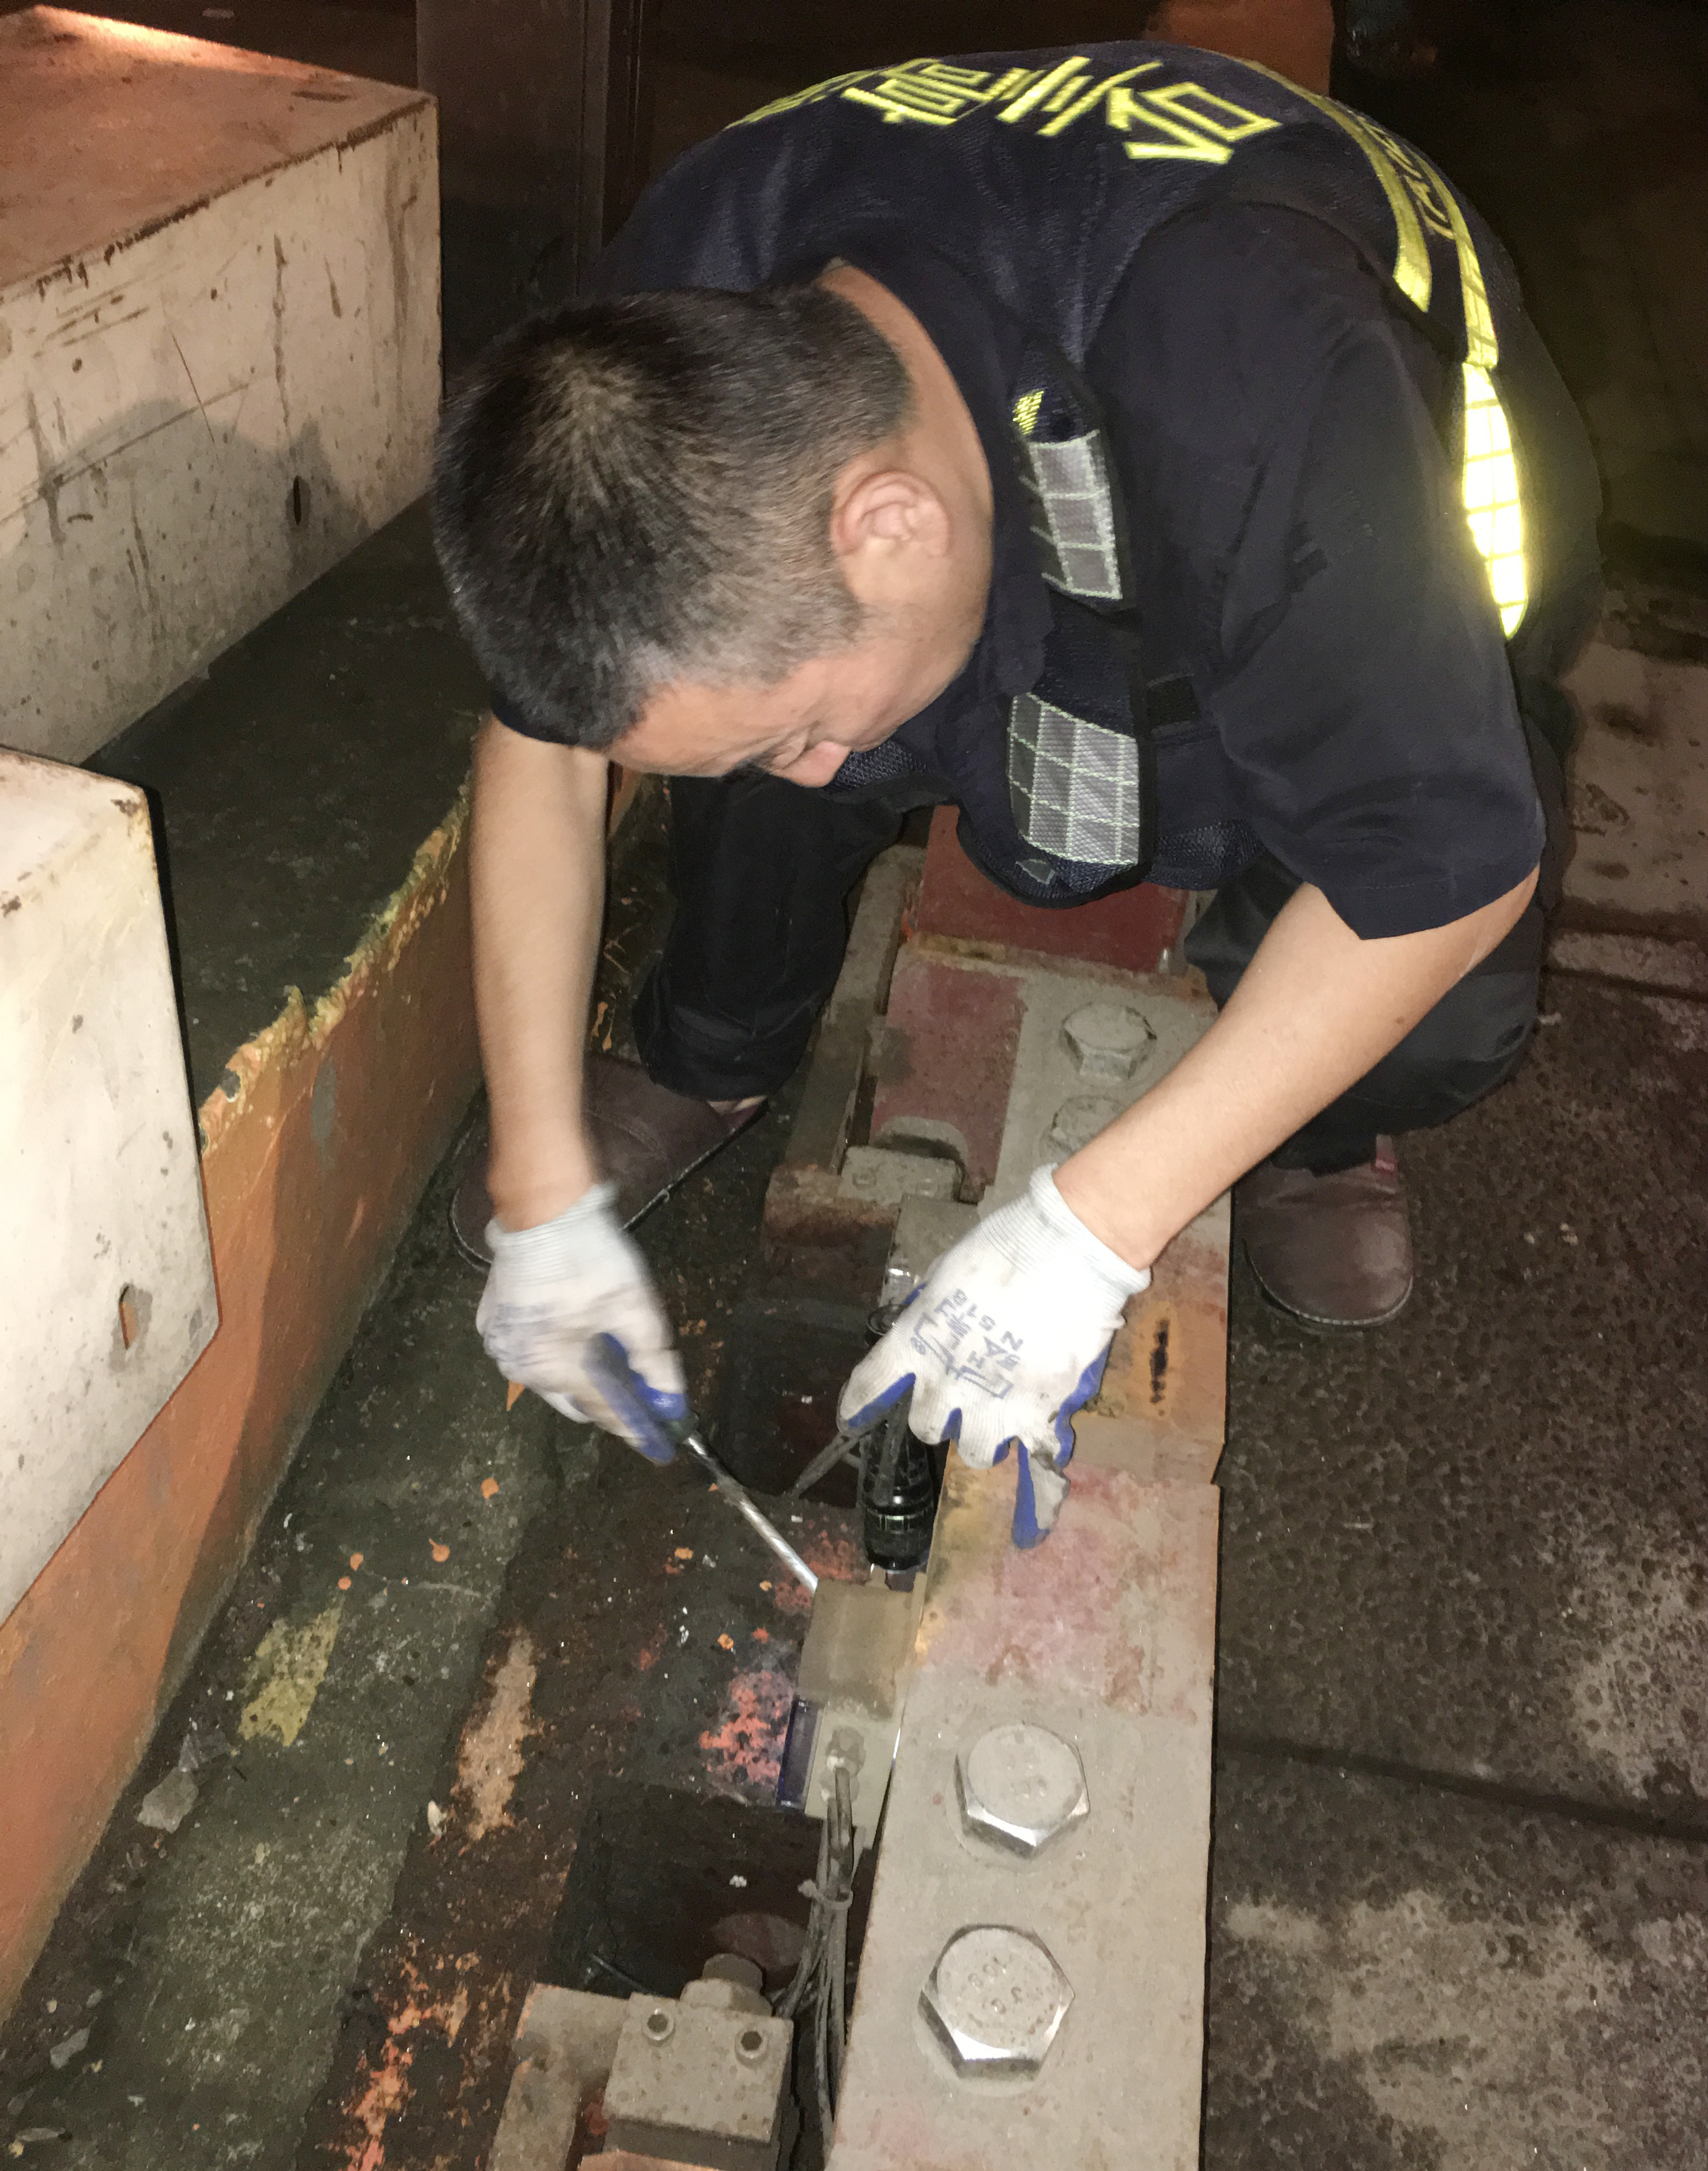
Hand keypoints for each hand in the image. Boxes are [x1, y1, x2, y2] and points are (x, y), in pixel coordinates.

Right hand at [476, 1182, 686, 1456]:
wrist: (542, 1208)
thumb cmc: (589, 1259)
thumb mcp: (633, 1307)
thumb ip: (652, 1358)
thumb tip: (671, 1397)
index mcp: (550, 1368)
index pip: (600, 1409)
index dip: (632, 1423)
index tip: (656, 1439)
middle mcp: (517, 1365)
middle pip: (571, 1395)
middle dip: (602, 1394)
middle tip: (635, 1384)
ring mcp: (498, 1341)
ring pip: (547, 1372)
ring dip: (576, 1368)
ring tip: (605, 1347)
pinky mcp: (491, 1318)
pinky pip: (527, 1346)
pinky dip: (552, 1345)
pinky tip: (572, 1325)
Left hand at [838, 1168, 1147, 1545]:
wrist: (1070, 1248)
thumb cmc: (1009, 1245)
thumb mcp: (950, 1273)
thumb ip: (936, 1312)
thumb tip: (932, 1327)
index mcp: (916, 1341)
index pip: (872, 1385)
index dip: (860, 1406)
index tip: (851, 1419)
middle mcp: (945, 1382)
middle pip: (926, 1425)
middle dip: (939, 1413)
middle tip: (960, 1395)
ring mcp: (993, 1405)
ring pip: (975, 1451)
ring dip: (982, 1439)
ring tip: (1000, 1422)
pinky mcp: (1041, 1415)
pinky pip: (1037, 1468)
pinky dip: (1035, 1501)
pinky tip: (1029, 1530)